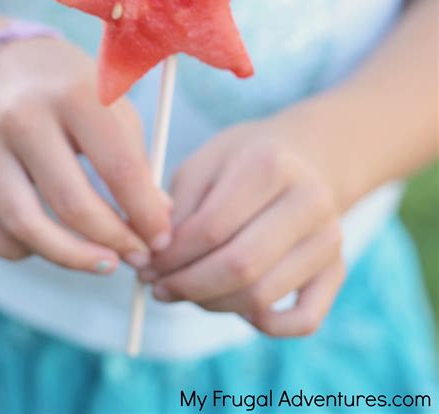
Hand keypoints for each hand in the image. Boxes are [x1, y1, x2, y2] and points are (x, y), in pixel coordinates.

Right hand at [0, 35, 171, 272]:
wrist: (4, 63)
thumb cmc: (71, 88)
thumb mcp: (113, 107)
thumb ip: (137, 161)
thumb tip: (156, 220)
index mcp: (74, 95)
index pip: (119, 168)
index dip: (146, 213)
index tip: (161, 238)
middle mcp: (23, 118)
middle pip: (72, 204)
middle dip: (115, 241)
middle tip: (139, 256)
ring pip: (25, 227)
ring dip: (72, 258)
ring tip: (105, 263)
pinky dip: (21, 251)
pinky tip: (49, 244)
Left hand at [141, 115, 344, 336]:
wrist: (301, 157)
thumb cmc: (242, 162)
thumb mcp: (202, 164)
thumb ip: (175, 207)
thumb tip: (152, 258)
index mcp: (270, 165)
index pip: (211, 227)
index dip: (170, 255)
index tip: (146, 264)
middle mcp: (309, 202)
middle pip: (240, 266)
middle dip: (187, 285)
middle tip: (158, 287)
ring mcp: (329, 238)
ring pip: (262, 297)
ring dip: (211, 305)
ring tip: (185, 290)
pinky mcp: (336, 269)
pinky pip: (303, 320)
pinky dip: (264, 325)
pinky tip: (234, 305)